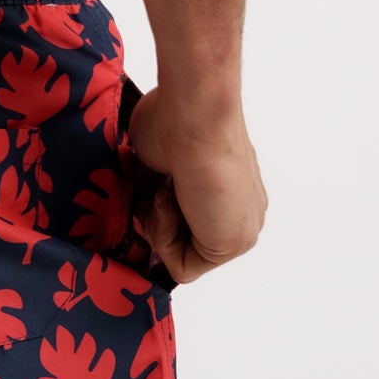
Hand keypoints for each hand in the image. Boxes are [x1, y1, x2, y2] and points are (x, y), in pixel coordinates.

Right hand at [127, 85, 266, 283]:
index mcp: (228, 192)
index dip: (156, 209)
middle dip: (157, 219)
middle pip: (185, 239)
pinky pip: (184, 266)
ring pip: (183, 254)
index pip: (187, 220)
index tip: (148, 183)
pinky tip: (169, 201)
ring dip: (159, 224)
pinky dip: (164, 238)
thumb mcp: (154, 158)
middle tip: (153, 188)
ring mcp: (239, 229)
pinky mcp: (231, 244)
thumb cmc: (175, 118)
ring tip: (163, 188)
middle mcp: (239, 212)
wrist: (195, 112)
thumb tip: (139, 201)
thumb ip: (152, 185)